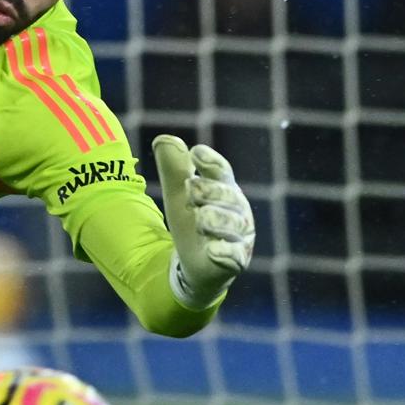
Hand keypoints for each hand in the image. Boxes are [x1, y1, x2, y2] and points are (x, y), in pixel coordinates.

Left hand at [151, 135, 254, 308]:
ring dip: (212, 219)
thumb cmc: (191, 223)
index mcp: (225, 190)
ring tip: (199, 220)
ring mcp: (240, 237)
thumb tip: (164, 139)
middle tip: (190, 193)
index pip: (222, 171)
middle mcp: (238, 211)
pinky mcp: (236, 261)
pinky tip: (212, 249)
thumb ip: (173, 169)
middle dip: (207, 191)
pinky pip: (233, 254)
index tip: (195, 153)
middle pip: (228, 194)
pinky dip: (222, 251)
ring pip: (232, 223)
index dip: (211, 161)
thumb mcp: (178, 196)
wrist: (194, 265)